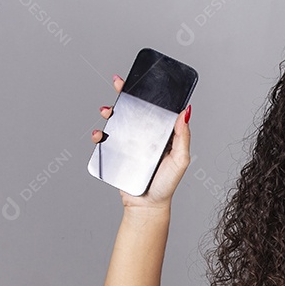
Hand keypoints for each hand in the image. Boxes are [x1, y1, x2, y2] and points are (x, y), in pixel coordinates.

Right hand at [91, 74, 192, 209]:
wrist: (147, 205)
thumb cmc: (166, 184)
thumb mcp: (180, 159)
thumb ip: (183, 137)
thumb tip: (186, 112)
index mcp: (161, 133)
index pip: (155, 109)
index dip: (148, 94)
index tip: (141, 80)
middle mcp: (145, 136)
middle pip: (133, 110)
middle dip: (124, 95)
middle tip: (118, 84)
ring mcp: (130, 144)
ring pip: (117, 121)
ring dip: (110, 112)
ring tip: (107, 111)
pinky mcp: (117, 153)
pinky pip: (105, 140)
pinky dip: (99, 134)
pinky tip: (99, 134)